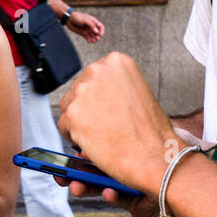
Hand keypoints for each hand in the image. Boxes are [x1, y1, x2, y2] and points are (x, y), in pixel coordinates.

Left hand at [56, 51, 174, 198]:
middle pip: (76, 90)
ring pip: (67, 108)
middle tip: (103, 123)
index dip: (96, 96)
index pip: (91, 76)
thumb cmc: (150, 130)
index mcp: (116, 61)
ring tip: (101, 133)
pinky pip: (63, 126)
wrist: (152, 155)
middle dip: (85, 108)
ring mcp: (83, 92)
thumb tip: (96, 93)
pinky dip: (74, 137)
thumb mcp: (137, 92)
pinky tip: (93, 141)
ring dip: (79, 122)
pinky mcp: (72, 114)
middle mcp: (97, 71)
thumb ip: (113, 87)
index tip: (103, 106)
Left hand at [66, 11, 104, 41]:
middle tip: (97, 39)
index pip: (100, 26)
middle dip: (98, 36)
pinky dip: (89, 40)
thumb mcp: (85, 20)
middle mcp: (91, 26)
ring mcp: (87, 30)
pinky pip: (88, 38)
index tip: (100, 34)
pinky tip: (89, 41)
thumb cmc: (77, 17)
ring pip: (93, 36)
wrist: (69, 19)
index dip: (102, 31)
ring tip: (93, 41)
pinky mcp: (83, 33)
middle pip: (98, 32)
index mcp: (93, 21)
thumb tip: (97, 32)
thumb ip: (91, 25)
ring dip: (94, 39)